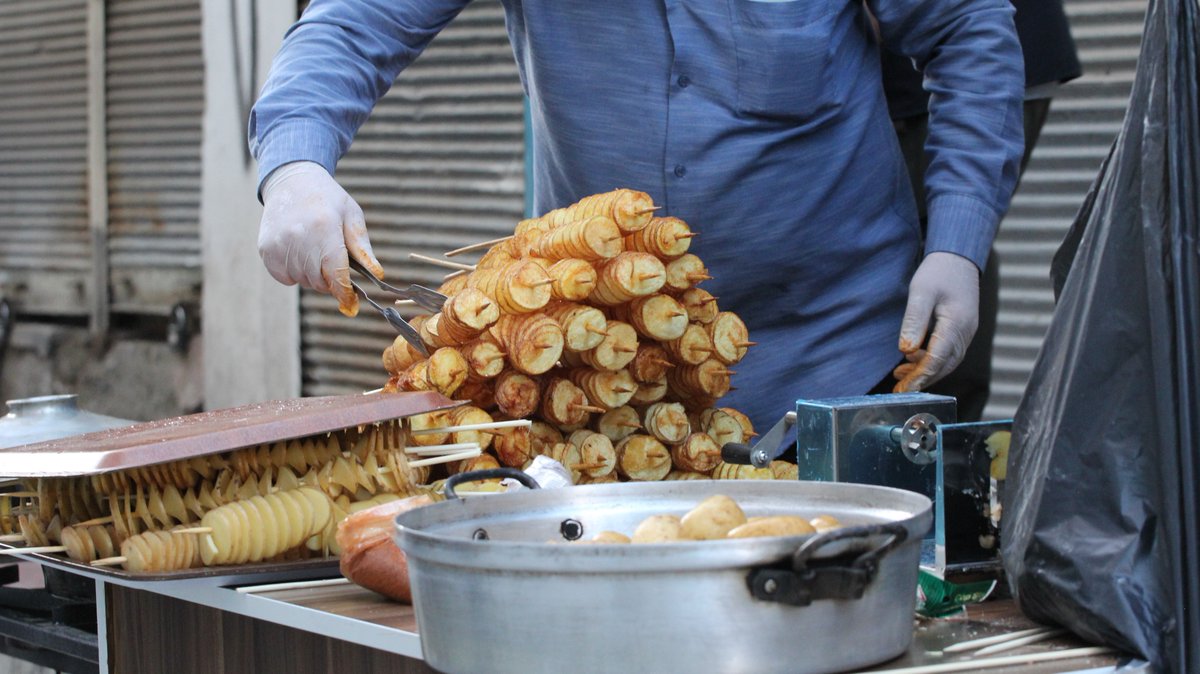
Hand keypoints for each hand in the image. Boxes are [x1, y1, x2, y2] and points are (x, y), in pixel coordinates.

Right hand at [258, 161, 383, 315]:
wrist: (291, 182)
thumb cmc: (328, 200)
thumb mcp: (352, 216)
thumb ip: (362, 248)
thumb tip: (377, 275)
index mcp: (324, 228)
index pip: (335, 273)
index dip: (344, 292)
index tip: (350, 303)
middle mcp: (298, 237)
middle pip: (318, 281)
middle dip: (329, 279)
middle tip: (331, 260)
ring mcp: (278, 244)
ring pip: (302, 281)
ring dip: (312, 275)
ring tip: (314, 250)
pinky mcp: (265, 249)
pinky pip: (284, 277)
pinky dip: (293, 272)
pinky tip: (298, 252)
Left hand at [893, 252, 979, 391]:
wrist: (958, 257)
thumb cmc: (939, 271)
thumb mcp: (921, 293)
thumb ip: (914, 322)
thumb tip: (905, 350)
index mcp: (956, 325)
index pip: (937, 359)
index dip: (919, 377)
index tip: (904, 390)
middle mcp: (965, 333)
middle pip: (944, 366)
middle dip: (922, 380)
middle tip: (899, 390)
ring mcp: (966, 333)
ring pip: (946, 362)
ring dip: (925, 372)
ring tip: (900, 376)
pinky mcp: (961, 330)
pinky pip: (948, 353)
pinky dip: (930, 361)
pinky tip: (912, 359)